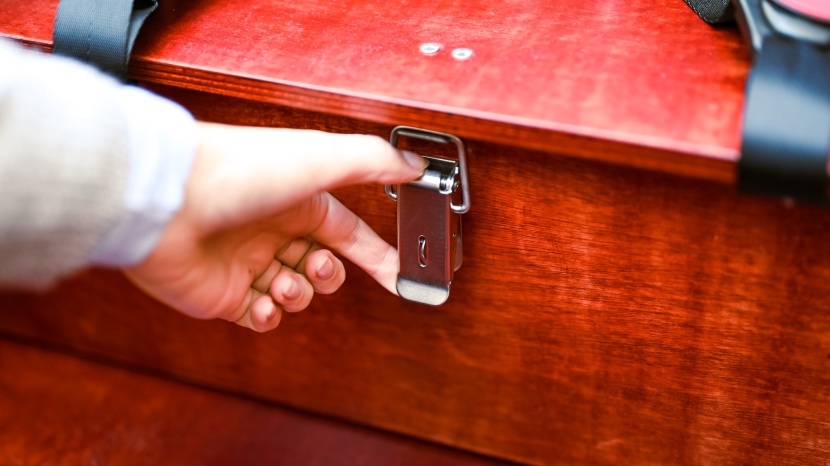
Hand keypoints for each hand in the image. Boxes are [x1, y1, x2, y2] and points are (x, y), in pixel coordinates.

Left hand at [124, 122, 425, 331]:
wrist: (167, 201)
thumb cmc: (241, 172)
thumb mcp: (320, 158)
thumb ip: (373, 161)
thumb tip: (415, 166)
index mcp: (299, 201)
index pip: (349, 232)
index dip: (376, 255)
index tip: (398, 274)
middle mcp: (274, 231)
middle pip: (322, 267)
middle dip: (328, 277)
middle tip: (316, 270)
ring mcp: (246, 263)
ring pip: (293, 294)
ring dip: (299, 295)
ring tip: (283, 284)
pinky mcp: (220, 294)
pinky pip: (257, 317)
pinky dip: (268, 317)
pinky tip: (262, 304)